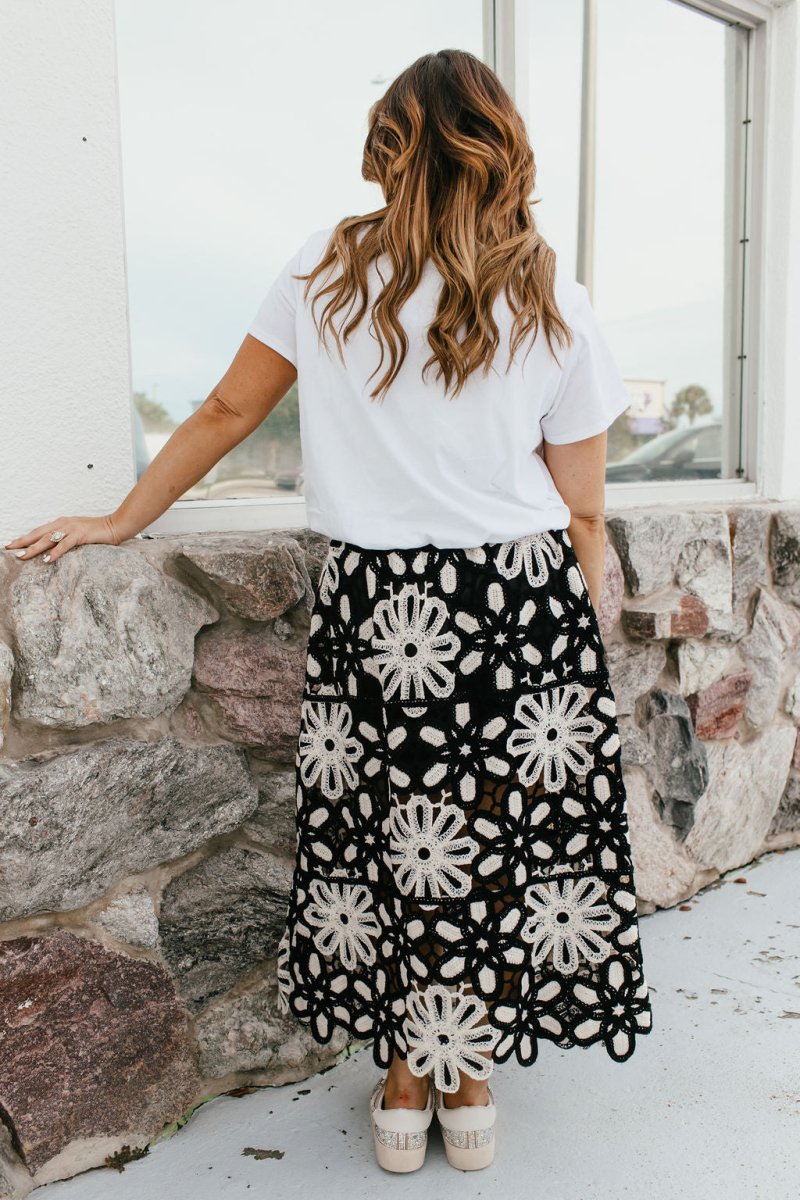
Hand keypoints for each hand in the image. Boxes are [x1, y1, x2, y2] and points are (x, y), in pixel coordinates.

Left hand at [4, 515, 123, 562]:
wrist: (118, 525)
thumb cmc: (100, 531)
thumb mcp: (79, 534)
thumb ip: (67, 538)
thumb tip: (55, 548)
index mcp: (62, 523)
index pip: (39, 531)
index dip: (25, 537)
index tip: (12, 544)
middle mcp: (63, 523)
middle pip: (38, 533)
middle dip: (22, 541)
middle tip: (8, 548)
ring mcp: (71, 528)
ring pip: (47, 539)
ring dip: (33, 548)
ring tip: (21, 555)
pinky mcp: (80, 535)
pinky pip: (64, 545)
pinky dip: (55, 552)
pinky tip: (47, 560)